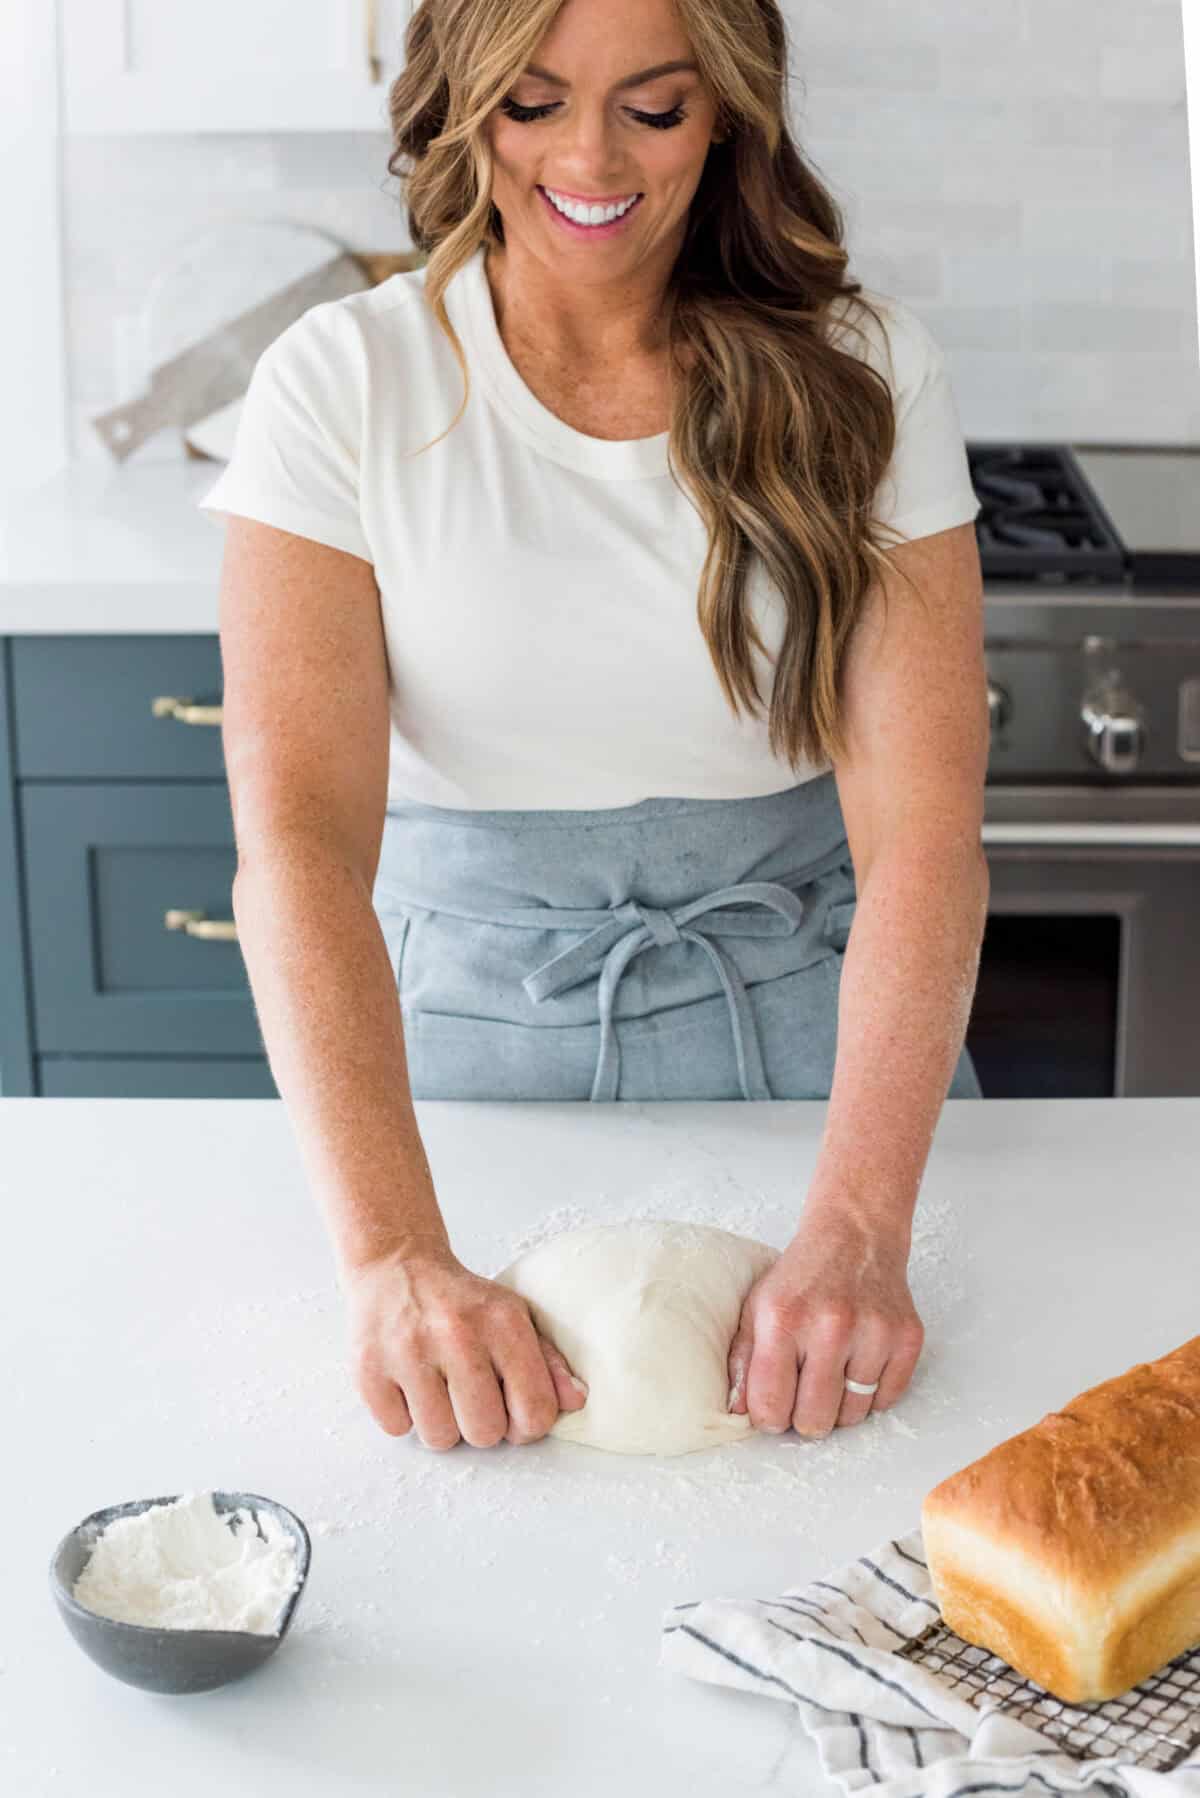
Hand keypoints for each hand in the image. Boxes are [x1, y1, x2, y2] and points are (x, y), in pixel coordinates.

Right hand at [342, 1244, 587, 1449]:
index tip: (514, 1411)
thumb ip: (548, 1361)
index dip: (528, 1425)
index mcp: (502, 1322)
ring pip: (439, 1438)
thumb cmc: (461, 1301)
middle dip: (480, 1425)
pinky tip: (408, 1382)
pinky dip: (404, 1415)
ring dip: (441, 1423)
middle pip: (484, 1434)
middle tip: (470, 1394)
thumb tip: (576, 1401)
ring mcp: (407, 1352)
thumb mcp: (513, 1316)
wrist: (396, 1265)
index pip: (534, 1412)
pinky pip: (397, 1429)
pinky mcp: (368, 1368)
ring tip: (438, 1387)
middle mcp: (456, 1334)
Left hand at [726, 1204, 923, 1437]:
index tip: (772, 1410)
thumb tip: (738, 1412)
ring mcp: (874, 1333)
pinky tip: (858, 1365)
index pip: (772, 1406)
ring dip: (840, 1407)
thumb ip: (742, 1360)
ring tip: (831, 1374)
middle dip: (804, 1418)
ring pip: (854, 1416)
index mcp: (784, 1320)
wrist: (855, 1235)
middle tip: (803, 1395)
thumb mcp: (757, 1307)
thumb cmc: (803, 1276)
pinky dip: (871, 1395)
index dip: (769, 1418)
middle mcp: (831, 1327)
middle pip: (815, 1420)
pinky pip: (887, 1400)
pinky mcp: (907, 1337)